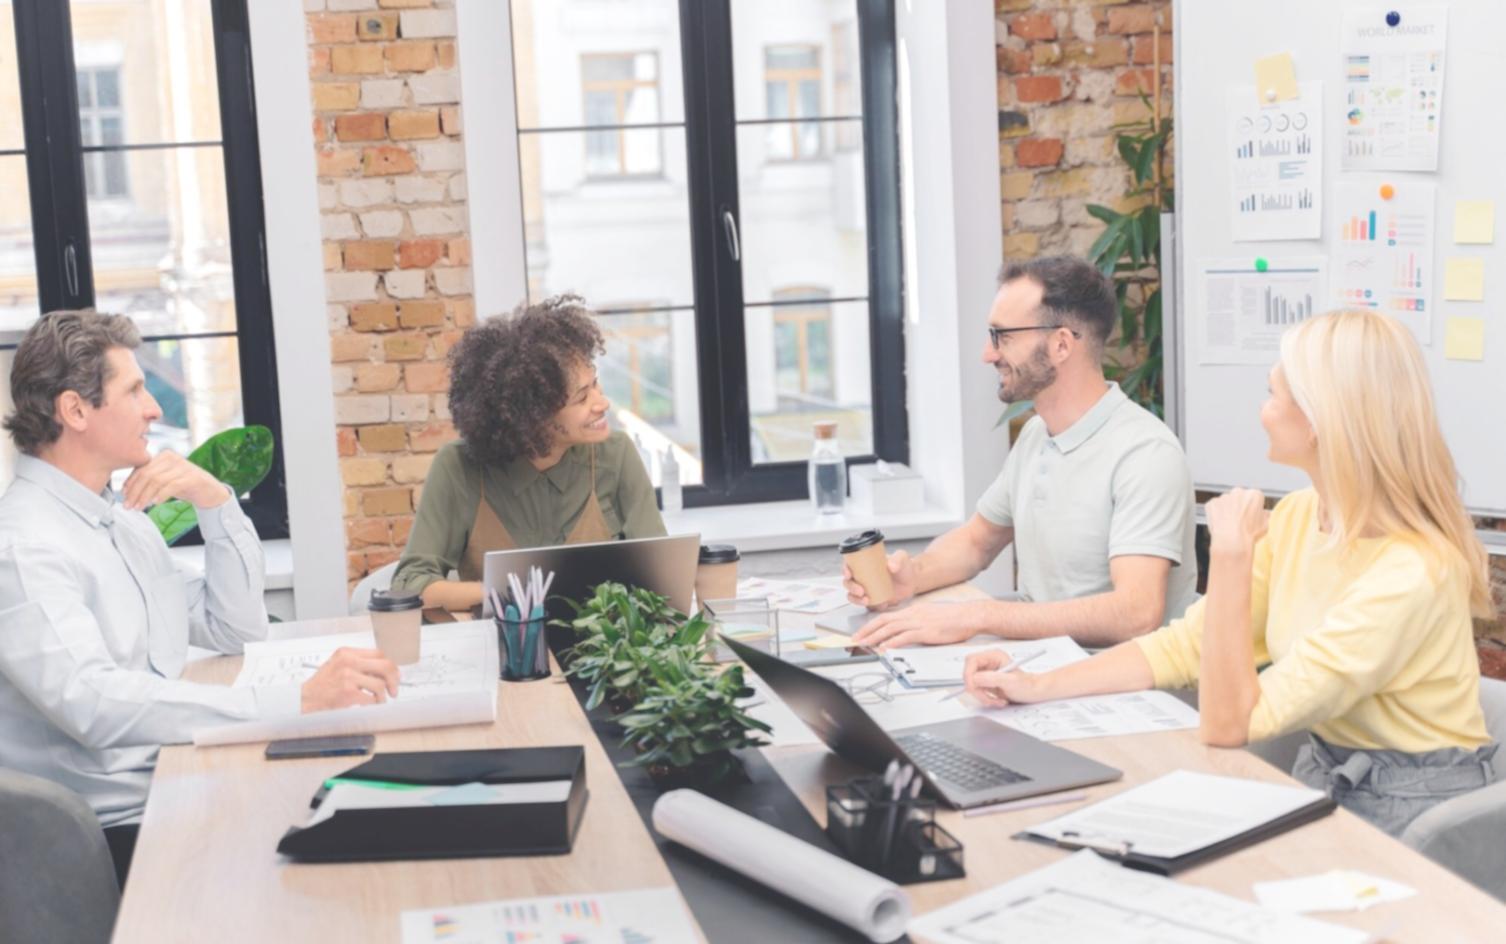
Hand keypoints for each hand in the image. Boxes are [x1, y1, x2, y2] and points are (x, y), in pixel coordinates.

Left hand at [120, 451, 228, 510]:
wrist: (211, 492)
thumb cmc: (185, 486)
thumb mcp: (165, 481)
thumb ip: (150, 479)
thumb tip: (126, 490)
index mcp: (164, 456)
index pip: (141, 468)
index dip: (130, 483)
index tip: (124, 496)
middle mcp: (173, 458)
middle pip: (147, 474)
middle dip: (135, 492)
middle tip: (128, 506)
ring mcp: (184, 467)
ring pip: (156, 481)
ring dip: (145, 496)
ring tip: (139, 508)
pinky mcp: (193, 478)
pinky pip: (172, 486)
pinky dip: (161, 495)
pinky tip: (155, 503)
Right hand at [300, 647, 400, 712]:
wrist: (304, 699)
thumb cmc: (321, 685)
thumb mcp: (338, 665)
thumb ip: (358, 664)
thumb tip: (383, 672)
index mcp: (347, 652)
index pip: (379, 654)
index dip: (390, 666)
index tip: (393, 675)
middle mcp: (348, 661)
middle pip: (385, 666)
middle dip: (394, 679)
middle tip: (394, 690)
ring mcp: (348, 676)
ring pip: (380, 684)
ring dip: (383, 696)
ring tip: (379, 701)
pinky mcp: (348, 692)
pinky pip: (371, 698)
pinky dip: (374, 704)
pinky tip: (369, 705)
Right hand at [842, 550, 917, 609]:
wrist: (912, 581)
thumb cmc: (905, 567)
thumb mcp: (902, 558)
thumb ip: (898, 559)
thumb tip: (891, 566)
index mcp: (865, 564)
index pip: (849, 565)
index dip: (844, 569)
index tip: (848, 574)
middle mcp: (862, 577)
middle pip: (848, 582)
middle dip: (851, 588)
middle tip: (860, 591)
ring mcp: (866, 589)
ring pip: (853, 595)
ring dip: (855, 599)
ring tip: (866, 600)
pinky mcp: (872, 600)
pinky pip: (865, 604)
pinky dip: (869, 606)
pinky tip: (879, 605)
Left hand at [849, 600, 976, 649]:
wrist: (969, 615)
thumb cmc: (954, 618)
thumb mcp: (931, 616)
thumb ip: (918, 622)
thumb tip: (908, 630)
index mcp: (913, 610)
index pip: (887, 616)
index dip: (872, 625)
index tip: (862, 632)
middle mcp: (912, 614)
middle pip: (883, 621)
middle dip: (867, 630)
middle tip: (855, 639)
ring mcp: (918, 622)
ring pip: (890, 628)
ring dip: (875, 637)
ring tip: (864, 644)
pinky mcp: (926, 631)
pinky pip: (904, 637)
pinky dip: (892, 642)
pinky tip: (884, 648)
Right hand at [963, 649, 1050, 707]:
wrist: (1033, 693)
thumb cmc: (1027, 685)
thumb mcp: (1010, 682)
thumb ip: (991, 678)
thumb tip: (974, 678)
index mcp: (993, 656)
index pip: (971, 661)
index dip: (968, 674)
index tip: (973, 687)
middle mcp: (988, 662)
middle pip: (969, 674)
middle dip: (976, 689)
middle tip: (987, 698)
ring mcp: (987, 673)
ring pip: (972, 685)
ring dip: (982, 696)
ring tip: (996, 700)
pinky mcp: (986, 683)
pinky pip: (977, 691)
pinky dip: (985, 699)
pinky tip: (996, 700)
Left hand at [1205, 487, 1268, 556]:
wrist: (1231, 543)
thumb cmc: (1249, 535)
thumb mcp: (1265, 525)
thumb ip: (1265, 515)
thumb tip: (1264, 513)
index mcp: (1254, 494)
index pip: (1254, 497)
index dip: (1253, 508)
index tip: (1251, 515)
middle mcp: (1238, 492)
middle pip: (1239, 497)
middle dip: (1239, 506)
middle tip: (1240, 520)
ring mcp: (1224, 497)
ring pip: (1226, 502)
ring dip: (1228, 509)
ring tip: (1230, 524)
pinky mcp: (1211, 503)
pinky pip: (1215, 507)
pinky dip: (1216, 513)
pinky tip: (1221, 524)